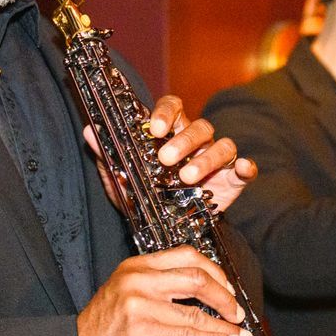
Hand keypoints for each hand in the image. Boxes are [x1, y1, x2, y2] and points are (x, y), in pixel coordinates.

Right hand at [76, 246, 249, 335]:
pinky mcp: (143, 330)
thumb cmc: (104, 332)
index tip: (227, 286)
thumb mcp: (128, 297)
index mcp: (136, 266)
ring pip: (197, 310)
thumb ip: (161, 292)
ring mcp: (140, 303)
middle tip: (236, 311)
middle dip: (225, 295)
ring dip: (224, 324)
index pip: (186, 255)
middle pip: (197, 277)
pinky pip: (189, 334)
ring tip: (239, 333)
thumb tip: (205, 304)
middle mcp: (138, 279)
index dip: (214, 270)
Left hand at [84, 95, 257, 213]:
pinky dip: (246, 167)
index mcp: (170, 132)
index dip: (166, 112)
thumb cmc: (145, 195)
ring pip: (221, 145)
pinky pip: (244, 168)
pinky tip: (242, 171)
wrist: (165, 229)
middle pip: (199, 127)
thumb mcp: (121, 177)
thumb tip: (89, 131)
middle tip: (166, 159)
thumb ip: (108, 155)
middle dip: (183, 141)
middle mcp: (195, 141)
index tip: (155, 127)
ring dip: (206, 159)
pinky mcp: (232, 180)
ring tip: (187, 178)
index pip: (173, 106)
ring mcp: (216, 160)